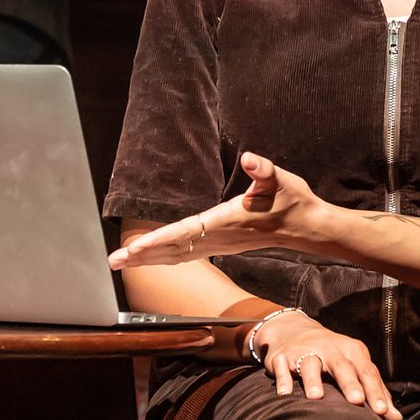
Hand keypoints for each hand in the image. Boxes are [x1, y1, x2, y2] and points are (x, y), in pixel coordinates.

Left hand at [108, 152, 330, 267]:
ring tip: (122, 262)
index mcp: (225, 221)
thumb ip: (264, 169)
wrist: (306, 227)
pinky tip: (152, 259)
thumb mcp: (281, 178)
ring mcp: (220, 244)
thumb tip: (251, 158)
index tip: (134, 247)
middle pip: (173, 250)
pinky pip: (187, 255)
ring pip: (177, 256)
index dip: (157, 240)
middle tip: (113, 261)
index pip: (184, 233)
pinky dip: (166, 258)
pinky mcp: (222, 245)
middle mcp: (218, 237)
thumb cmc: (292, 200)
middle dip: (142, 255)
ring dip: (149, 259)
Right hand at [256, 312, 401, 419]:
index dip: (375, 391)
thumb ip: (374, 391)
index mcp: (351, 351)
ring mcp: (305, 351)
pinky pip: (282, 367)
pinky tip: (285, 393)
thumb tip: (396, 418)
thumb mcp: (355, 366)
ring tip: (316, 397)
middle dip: (350, 383)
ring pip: (311, 364)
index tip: (382, 412)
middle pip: (342, 366)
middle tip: (357, 401)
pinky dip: (283, 379)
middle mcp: (330, 348)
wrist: (292, 330)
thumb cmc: (332, 355)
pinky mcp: (283, 357)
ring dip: (313, 380)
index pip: (367, 372)